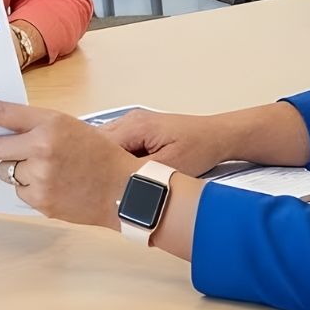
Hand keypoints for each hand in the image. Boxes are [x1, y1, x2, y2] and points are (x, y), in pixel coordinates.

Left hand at [0, 99, 141, 228]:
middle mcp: (41, 147)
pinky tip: (53, 186)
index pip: (0, 112)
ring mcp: (40, 176)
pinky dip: (30, 188)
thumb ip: (36, 127)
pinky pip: (20, 191)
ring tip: (47, 170)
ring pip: (7, 171)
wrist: (124, 189)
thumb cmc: (98, 154)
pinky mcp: (40, 200)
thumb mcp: (68, 127)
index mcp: (49, 122)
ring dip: (16, 170)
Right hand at [100, 103, 309, 174]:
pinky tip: (122, 175)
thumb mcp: (170, 166)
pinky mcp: (139, 130)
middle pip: (98, 143)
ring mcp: (133, 122)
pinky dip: (116, 158)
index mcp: (134, 126)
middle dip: (95, 165)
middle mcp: (129, 120)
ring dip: (106, 162)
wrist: (219, 136)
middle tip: (96, 190)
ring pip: (106, 144)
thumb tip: (115, 184)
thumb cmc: (199, 149)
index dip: (92, 167)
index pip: (98, 146)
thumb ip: (139, 173)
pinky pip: (118, 144)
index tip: (90, 188)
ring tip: (107, 184)